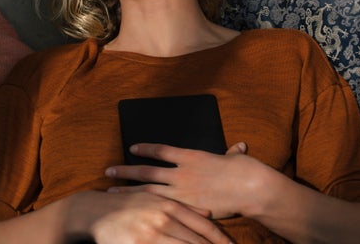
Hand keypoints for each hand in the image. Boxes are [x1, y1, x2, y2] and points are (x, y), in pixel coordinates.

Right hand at [64, 190, 231, 243]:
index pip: (203, 225)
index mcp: (172, 205)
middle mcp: (164, 218)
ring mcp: (151, 234)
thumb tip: (209, 213)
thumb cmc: (131, 205)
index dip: (219, 239)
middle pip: (196, 241)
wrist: (96, 211)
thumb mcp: (159, 200)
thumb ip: (184, 207)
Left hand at [106, 142, 265, 219]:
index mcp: (192, 156)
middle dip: (126, 171)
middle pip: (146, 171)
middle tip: (109, 171)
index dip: (146, 149)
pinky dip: (145, 210)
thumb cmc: (245, 170)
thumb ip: (232, 154)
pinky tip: (134, 212)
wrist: (250, 187)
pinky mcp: (187, 209)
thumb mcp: (236, 158)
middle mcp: (182, 173)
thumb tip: (238, 147)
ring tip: (111, 192)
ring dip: (127, 191)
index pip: (162, 150)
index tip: (133, 148)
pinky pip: (160, 209)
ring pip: (147, 191)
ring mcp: (182, 192)